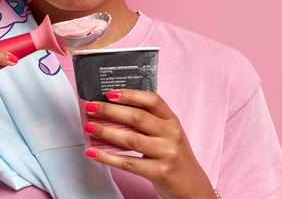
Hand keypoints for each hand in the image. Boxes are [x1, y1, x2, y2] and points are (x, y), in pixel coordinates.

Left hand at [83, 89, 214, 198]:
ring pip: (130, 139)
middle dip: (110, 111)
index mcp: (173, 121)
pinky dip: (107, 157)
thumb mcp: (167, 136)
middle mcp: (172, 134)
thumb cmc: (173, 158)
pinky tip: (94, 152)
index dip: (130, 95)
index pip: (152, 100)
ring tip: (89, 127)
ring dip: (105, 131)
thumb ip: (148, 124)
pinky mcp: (160, 172)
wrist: (192, 188)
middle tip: (91, 108)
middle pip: (137, 117)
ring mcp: (167, 154)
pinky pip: (128, 163)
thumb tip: (112, 112)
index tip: (110, 93)